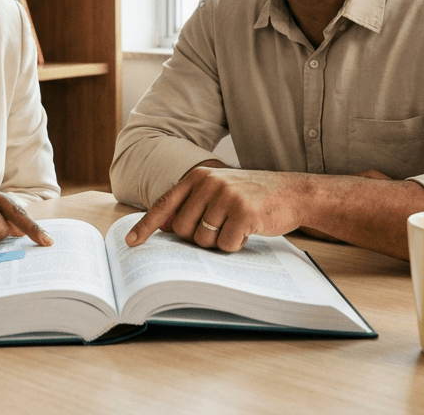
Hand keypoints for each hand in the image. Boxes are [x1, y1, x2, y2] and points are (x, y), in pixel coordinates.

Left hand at [125, 165, 306, 251]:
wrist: (292, 192)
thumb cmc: (252, 195)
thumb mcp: (219, 191)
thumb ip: (194, 204)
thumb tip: (167, 229)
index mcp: (198, 177)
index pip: (165, 205)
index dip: (146, 226)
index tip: (131, 243)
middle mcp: (208, 183)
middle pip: (184, 230)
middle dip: (199, 238)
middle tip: (221, 228)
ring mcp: (226, 197)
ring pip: (204, 240)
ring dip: (220, 242)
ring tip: (237, 225)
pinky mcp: (243, 213)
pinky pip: (226, 245)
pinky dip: (236, 245)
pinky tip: (248, 230)